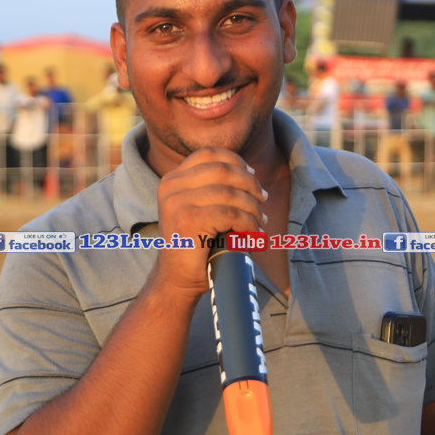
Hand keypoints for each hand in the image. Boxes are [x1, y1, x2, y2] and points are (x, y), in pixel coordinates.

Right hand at [154, 148, 266, 300]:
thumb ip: (213, 188)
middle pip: (222, 170)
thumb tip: (250, 174)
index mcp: (172, 180)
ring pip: (229, 193)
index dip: (236, 161)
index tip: (252, 175)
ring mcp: (177, 202)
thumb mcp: (198, 208)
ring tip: (260, 221)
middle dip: (249, 183)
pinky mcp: (188, 220)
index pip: (208, 155)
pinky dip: (248, 223)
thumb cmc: (195, 245)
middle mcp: (171, 187)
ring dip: (252, 208)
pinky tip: (253, 234)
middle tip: (263, 200)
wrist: (177, 280)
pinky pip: (231, 214)